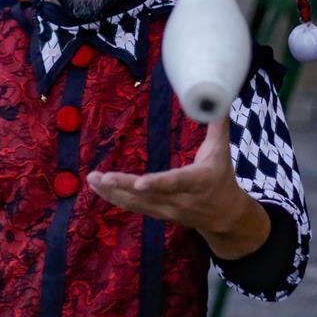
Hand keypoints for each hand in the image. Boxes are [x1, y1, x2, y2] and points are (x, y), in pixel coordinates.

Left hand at [86, 117, 270, 259]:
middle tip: (102, 177)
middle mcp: (179, 199)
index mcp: (197, 182)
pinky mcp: (156, 214)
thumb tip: (216, 99)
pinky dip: (113, 198)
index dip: (157, 183)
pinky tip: (96, 188)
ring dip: (111, 192)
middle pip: (148, 195)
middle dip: (124, 187)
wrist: (225, 217)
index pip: (176, 183)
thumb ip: (217, 126)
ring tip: (92, 178)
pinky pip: (132, 207)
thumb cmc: (221, 178)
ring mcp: (166, 209)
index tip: (138, 184)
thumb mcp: (221, 152)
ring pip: (136, 203)